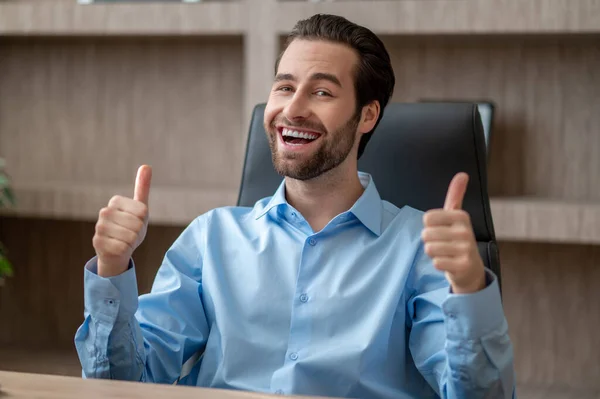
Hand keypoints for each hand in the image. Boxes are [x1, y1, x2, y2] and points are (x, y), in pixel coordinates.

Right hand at [93, 165, 151, 276]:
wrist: (116, 251)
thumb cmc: (130, 228)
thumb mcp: (140, 209)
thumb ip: (142, 188)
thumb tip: (146, 165)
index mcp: (115, 201)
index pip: (142, 211)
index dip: (143, 221)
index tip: (136, 222)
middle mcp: (104, 212)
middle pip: (137, 224)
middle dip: (138, 233)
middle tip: (130, 234)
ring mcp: (99, 227)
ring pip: (130, 237)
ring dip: (131, 242)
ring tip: (124, 241)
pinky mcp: (97, 243)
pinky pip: (123, 248)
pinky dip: (125, 251)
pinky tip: (118, 248)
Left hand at [421, 172, 485, 293]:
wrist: (471, 268)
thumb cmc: (458, 238)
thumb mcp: (457, 216)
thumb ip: (456, 195)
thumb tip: (462, 174)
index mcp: (461, 216)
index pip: (427, 218)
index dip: (429, 226)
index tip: (442, 229)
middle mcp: (465, 231)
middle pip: (426, 234)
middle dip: (430, 241)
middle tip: (444, 244)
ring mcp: (466, 249)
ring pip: (429, 248)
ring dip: (433, 253)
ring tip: (445, 253)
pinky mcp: (463, 266)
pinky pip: (436, 262)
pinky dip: (438, 264)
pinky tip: (449, 263)